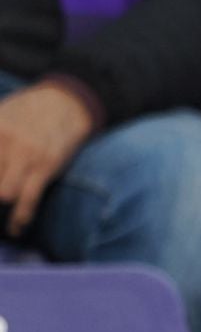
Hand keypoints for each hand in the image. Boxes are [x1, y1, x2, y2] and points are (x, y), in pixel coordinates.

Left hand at [0, 83, 96, 237]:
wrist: (64, 103)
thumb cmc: (21, 112)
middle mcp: (3, 141)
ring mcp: (25, 154)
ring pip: (4, 193)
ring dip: (0, 207)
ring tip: (0, 219)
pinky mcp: (46, 165)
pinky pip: (28, 199)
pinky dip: (19, 219)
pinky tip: (15, 229)